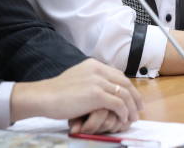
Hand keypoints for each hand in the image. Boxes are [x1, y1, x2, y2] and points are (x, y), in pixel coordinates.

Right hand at [11, 59, 141, 132]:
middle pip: (124, 82)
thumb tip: (102, 88)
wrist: (44, 96)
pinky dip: (123, 112)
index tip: (133, 97)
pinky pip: (118, 104)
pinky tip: (123, 118)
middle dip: (134, 96)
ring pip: (124, 94)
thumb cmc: (56, 92)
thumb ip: (90, 79)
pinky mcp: (96, 95)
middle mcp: (98, 70)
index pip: (118, 74)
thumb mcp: (77, 78)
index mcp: (94, 64)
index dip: (128, 86)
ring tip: (133, 117)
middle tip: (139, 108)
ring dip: (131, 107)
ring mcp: (98, 81)